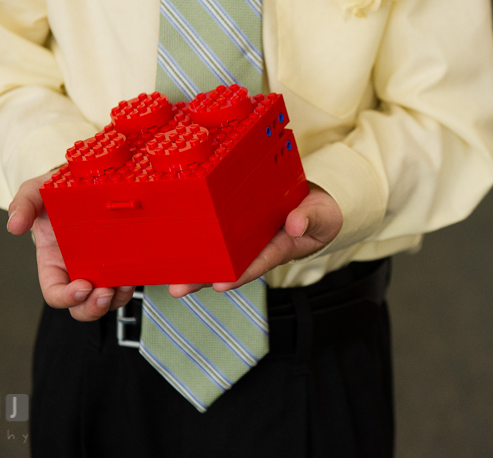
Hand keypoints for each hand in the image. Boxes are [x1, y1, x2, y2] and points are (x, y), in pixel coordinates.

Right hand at [7, 171, 134, 320]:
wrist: (86, 178)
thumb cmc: (58, 190)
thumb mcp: (36, 191)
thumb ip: (23, 204)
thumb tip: (14, 226)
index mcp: (53, 263)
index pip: (56, 294)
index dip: (67, 298)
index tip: (82, 286)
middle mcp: (78, 270)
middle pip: (82, 306)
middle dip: (93, 307)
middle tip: (105, 294)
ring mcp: (102, 267)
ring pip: (109, 299)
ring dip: (118, 299)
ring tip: (125, 284)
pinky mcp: (123, 259)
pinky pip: (128, 281)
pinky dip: (133, 283)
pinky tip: (137, 273)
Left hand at [167, 185, 342, 296]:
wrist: (317, 204)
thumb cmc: (320, 214)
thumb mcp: (323, 216)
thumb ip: (310, 219)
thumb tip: (295, 225)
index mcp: (279, 247)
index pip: (256, 264)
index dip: (239, 275)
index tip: (220, 285)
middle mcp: (258, 247)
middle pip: (228, 267)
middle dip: (203, 280)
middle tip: (178, 289)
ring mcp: (247, 237)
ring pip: (217, 255)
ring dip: (194, 265)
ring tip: (169, 279)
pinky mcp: (238, 222)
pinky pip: (216, 234)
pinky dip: (197, 240)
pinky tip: (173, 248)